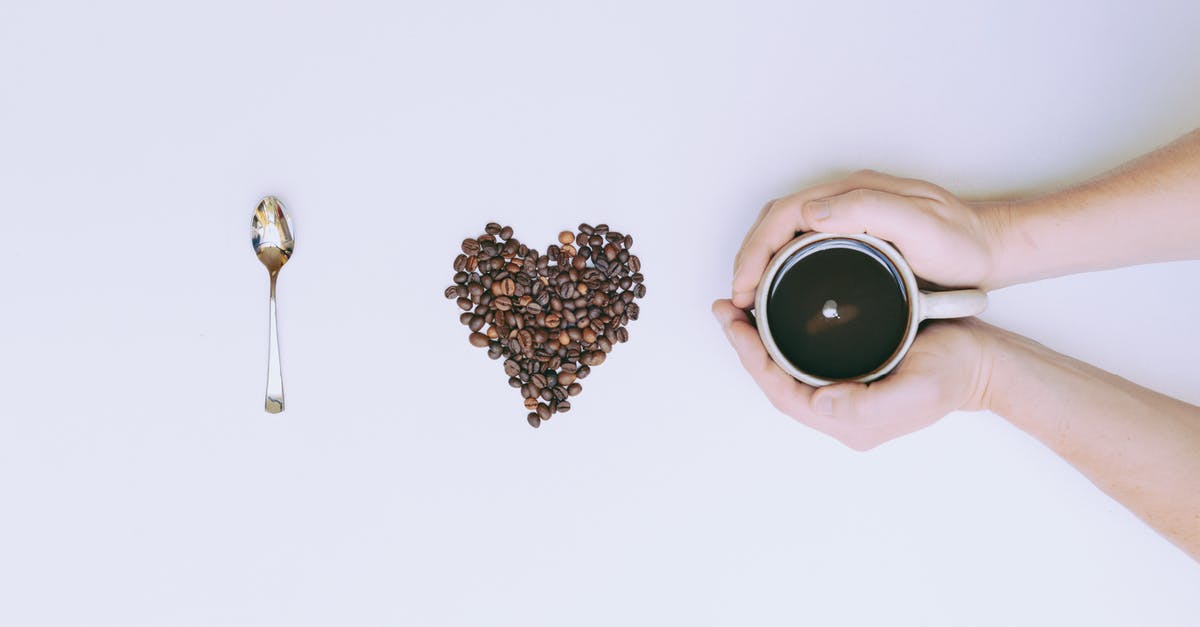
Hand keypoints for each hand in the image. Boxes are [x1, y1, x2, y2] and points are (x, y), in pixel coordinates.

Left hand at [712, 300, 994, 449]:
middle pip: (775, 380)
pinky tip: (769, 314)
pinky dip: (779, 337)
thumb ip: (867, 405)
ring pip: (784, 369)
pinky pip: (801, 358)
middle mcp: (838, 410)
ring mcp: (843, 392)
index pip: (781, 392)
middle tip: (724, 310)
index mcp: (847, 421)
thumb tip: (820, 402)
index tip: (734, 325)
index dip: (752, 360)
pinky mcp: (850, 371)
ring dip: (757, 341)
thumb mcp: (917, 391)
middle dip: (745, 347)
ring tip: (736, 310)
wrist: (985, 363)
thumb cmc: (954, 373)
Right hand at [731, 170, 1004, 307]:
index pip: (784, 214)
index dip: (756, 249)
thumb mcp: (920, 225)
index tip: (744, 285)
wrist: (992, 250)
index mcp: (853, 193)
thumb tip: (809, 212)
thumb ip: (868, 210)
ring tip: (749, 297)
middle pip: (777, 222)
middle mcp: (846, 200)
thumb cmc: (963, 243)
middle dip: (748, 257)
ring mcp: (849, 217)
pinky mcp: (855, 235)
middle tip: (738, 297)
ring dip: (761, 262)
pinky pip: (803, 246)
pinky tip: (779, 290)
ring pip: (786, 234)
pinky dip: (781, 266)